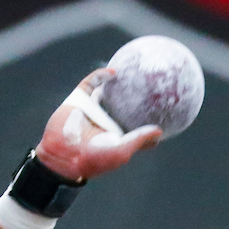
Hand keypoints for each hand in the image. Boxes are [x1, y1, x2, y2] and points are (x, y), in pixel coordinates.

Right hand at [35, 69, 161, 181]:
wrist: (65, 155)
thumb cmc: (96, 158)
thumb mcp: (122, 151)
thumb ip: (140, 139)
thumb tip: (160, 131)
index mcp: (116, 135)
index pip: (135, 126)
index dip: (147, 120)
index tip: (163, 112)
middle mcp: (105, 121)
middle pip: (122, 105)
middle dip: (135, 97)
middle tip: (151, 85)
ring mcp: (92, 109)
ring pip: (107, 91)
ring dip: (117, 82)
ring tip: (133, 70)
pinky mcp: (80, 99)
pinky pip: (92, 83)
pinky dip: (101, 75)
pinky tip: (114, 71)